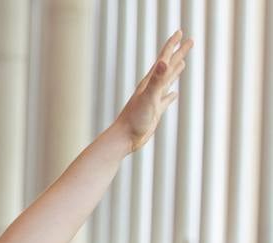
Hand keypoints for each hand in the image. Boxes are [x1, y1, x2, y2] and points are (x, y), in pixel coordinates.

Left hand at [113, 30, 190, 151]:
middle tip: (189, 41)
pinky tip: (173, 93)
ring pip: (167, 81)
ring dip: (175, 71)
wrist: (124, 139)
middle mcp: (152, 88)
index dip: (172, 45)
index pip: (164, 58)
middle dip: (179, 53)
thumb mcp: (149, 97)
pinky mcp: (154, 111)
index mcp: (150, 82)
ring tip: (182, 63)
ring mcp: (153, 100)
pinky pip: (165, 100)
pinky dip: (170, 95)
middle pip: (168, 66)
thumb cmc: (134, 119)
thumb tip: (164, 62)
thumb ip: (157, 80)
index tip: (180, 32)